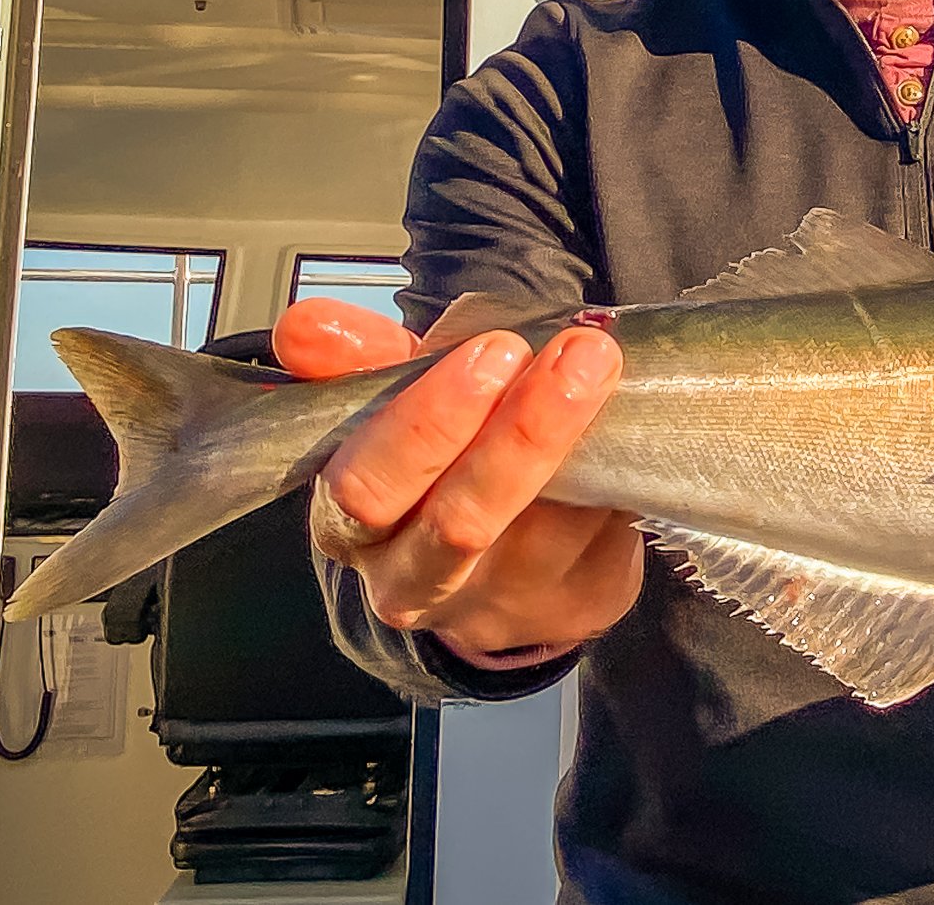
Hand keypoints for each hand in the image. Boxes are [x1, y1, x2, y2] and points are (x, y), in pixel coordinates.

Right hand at [273, 297, 643, 666]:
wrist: (502, 566)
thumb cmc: (439, 466)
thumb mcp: (397, 408)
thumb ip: (361, 363)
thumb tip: (301, 326)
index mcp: (353, 528)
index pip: (368, 487)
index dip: (428, 420)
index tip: (493, 348)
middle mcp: (416, 581)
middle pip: (459, 521)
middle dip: (521, 433)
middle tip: (576, 353)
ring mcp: (500, 604)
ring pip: (546, 532)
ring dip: (585, 443)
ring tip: (605, 369)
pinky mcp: (573, 607)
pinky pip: (606, 539)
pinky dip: (620, 472)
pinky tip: (632, 424)